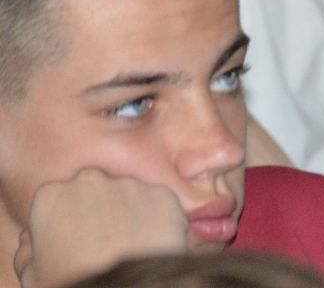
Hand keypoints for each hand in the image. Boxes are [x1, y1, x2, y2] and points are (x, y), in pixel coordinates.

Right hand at [15, 170, 188, 287]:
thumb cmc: (72, 283)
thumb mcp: (33, 274)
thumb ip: (28, 249)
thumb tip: (32, 237)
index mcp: (50, 196)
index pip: (58, 200)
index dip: (66, 222)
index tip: (73, 242)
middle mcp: (89, 180)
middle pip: (94, 191)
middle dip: (99, 210)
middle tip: (104, 244)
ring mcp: (129, 184)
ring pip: (128, 195)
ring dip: (129, 214)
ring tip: (129, 247)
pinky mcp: (162, 194)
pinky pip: (159, 205)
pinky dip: (158, 221)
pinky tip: (151, 244)